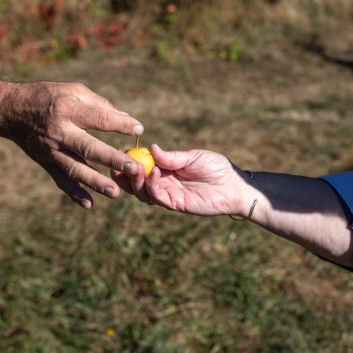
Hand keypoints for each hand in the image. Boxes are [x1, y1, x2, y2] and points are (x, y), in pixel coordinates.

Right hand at [0, 81, 143, 208]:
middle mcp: (60, 132)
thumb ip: (100, 105)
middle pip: (89, 148)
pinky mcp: (45, 163)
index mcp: (69, 110)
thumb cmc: (48, 96)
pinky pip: (61, 180)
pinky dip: (74, 193)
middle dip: (113, 159)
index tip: (139, 129)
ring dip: (96, 182)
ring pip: (76, 169)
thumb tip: (127, 118)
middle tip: (134, 169)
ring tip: (115, 192)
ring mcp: (51, 150)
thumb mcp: (73, 90)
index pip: (99, 119)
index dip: (120, 124)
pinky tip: (89, 205)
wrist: (11, 110)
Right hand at [113, 144, 245, 216]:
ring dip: (137, 180)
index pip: (141, 167)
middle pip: (137, 183)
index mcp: (166, 169)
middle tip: (119, 165)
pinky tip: (155, 172)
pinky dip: (152, 186)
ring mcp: (169, 194)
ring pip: (143, 192)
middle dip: (125, 175)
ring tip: (138, 167)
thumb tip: (151, 148)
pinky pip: (158, 197)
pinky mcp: (176, 204)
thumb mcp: (193, 157)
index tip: (119, 153)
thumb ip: (171, 157)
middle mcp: (164, 183)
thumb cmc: (216, 168)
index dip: (129, 162)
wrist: (234, 186)